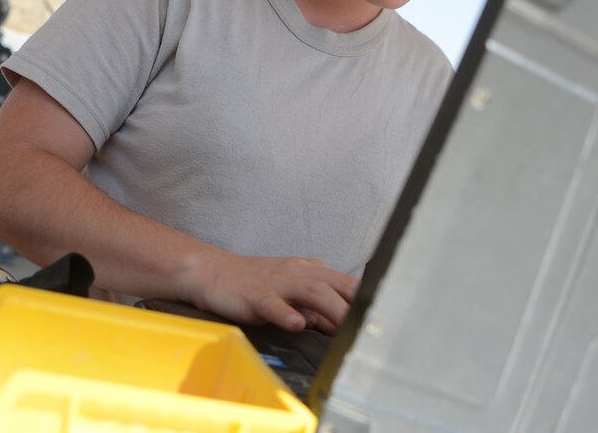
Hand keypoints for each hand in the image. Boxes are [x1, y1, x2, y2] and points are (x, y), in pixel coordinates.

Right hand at [186, 251, 359, 333]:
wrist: (214, 273)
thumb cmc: (254, 285)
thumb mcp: (290, 295)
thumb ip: (316, 310)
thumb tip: (340, 326)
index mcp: (310, 272)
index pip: (346, 283)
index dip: (366, 299)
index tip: (383, 317)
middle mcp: (297, 272)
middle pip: (334, 285)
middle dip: (356, 303)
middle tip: (372, 325)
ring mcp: (277, 282)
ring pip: (311, 291)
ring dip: (331, 308)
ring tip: (345, 325)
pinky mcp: (255, 295)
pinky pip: (273, 304)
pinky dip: (286, 312)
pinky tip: (296, 324)